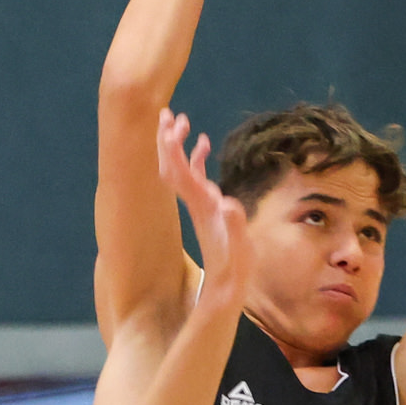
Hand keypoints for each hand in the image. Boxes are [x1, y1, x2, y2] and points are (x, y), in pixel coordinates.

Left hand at [157, 108, 244, 276]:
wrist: (225, 293)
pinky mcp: (208, 210)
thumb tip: (228, 204)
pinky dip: (196, 158)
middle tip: (166, 111)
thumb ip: (235, 228)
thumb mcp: (239, 254)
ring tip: (181, 120)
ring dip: (179, 144)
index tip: (170, 123)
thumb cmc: (234, 273)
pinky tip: (203, 144)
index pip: (179, 172)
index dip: (172, 147)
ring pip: (182, 169)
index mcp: (201, 207)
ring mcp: (201, 205)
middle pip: (173, 166)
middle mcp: (197, 203)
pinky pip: (197, 177)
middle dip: (168, 139)